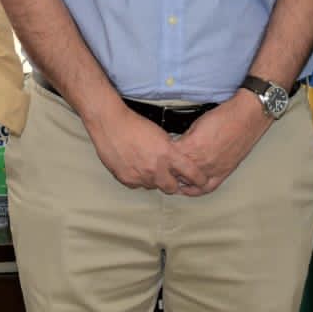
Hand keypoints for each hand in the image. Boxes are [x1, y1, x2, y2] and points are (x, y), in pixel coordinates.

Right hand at [86, 104, 203, 193]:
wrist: (110, 124)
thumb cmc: (134, 124)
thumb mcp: (160, 134)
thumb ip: (170, 151)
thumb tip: (176, 162)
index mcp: (167, 155)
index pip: (191, 174)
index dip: (199, 179)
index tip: (202, 181)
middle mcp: (155, 168)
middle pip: (171, 188)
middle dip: (172, 184)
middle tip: (170, 177)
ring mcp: (140, 176)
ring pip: (153, 186)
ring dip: (153, 179)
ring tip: (147, 165)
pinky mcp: (126, 179)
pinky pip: (137, 184)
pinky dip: (138, 178)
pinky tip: (134, 165)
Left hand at [171, 94, 269, 196]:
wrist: (246, 118)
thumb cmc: (224, 117)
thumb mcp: (196, 124)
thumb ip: (185, 138)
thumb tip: (177, 145)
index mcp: (192, 146)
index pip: (170, 159)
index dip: (162, 158)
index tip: (158, 157)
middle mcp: (202, 160)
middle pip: (177, 172)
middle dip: (168, 170)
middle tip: (162, 168)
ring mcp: (213, 169)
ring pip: (189, 182)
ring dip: (180, 180)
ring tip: (172, 178)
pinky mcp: (224, 172)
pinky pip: (207, 187)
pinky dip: (196, 190)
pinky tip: (189, 189)